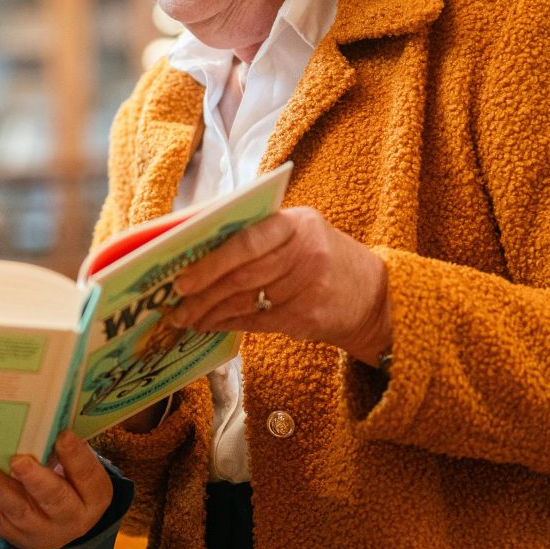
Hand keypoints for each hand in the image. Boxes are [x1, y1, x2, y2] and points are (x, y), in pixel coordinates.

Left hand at [0, 431, 113, 548]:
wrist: (64, 524)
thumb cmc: (71, 484)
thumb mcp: (79, 470)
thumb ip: (65, 451)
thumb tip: (43, 419)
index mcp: (93, 496)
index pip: (88, 476)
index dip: (76, 456)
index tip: (63, 434)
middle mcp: (71, 518)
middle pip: (54, 499)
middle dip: (35, 480)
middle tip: (17, 460)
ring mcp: (42, 531)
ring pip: (20, 512)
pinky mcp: (17, 536)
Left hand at [168, 207, 391, 363]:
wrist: (373, 295)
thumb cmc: (323, 258)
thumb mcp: (300, 233)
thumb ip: (259, 236)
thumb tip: (199, 252)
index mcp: (297, 224)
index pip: (246, 242)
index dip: (210, 262)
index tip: (182, 277)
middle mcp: (306, 253)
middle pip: (242, 277)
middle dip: (203, 293)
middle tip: (176, 304)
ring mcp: (309, 288)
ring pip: (246, 302)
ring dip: (210, 312)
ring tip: (186, 317)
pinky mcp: (308, 318)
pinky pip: (257, 322)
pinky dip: (229, 324)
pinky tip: (211, 325)